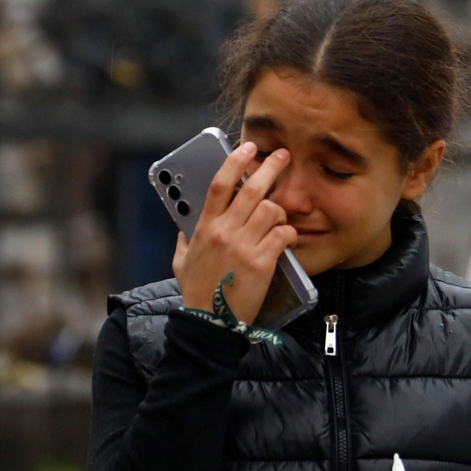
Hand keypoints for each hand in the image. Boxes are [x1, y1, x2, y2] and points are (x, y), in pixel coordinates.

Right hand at [173, 141, 298, 325]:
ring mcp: (243, 246)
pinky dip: (290, 234)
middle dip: (271, 167)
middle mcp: (224, 232)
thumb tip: (183, 224)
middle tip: (284, 156)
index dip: (235, 161)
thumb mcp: (181, 261)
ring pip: (270, 209)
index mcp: (204, 227)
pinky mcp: (261, 262)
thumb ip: (183, 239)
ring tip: (282, 216)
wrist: (209, 323)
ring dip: (280, 210)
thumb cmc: (196, 292)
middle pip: (251, 189)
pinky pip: (283, 234)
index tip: (249, 147)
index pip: (219, 184)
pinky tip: (289, 239)